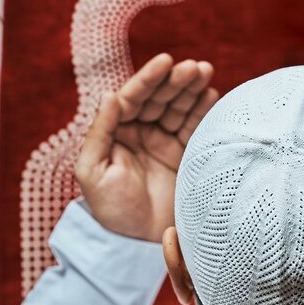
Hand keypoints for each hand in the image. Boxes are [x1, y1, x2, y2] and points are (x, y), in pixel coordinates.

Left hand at [75, 53, 217, 241]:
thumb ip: (100, 132)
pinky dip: (203, 111)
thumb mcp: (92, 171)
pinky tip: (211, 95)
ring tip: (206, 72)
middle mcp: (139, 132)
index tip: (165, 62)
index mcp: (115, 131)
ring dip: (191, 89)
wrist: (136, 242)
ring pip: (178, 108)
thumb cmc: (109, 209)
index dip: (148, 79)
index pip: (132, 98)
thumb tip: (110, 94)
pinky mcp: (182, 154)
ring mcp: (162, 142)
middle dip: (175, 81)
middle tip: (194, 67)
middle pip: (158, 98)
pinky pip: (194, 127)